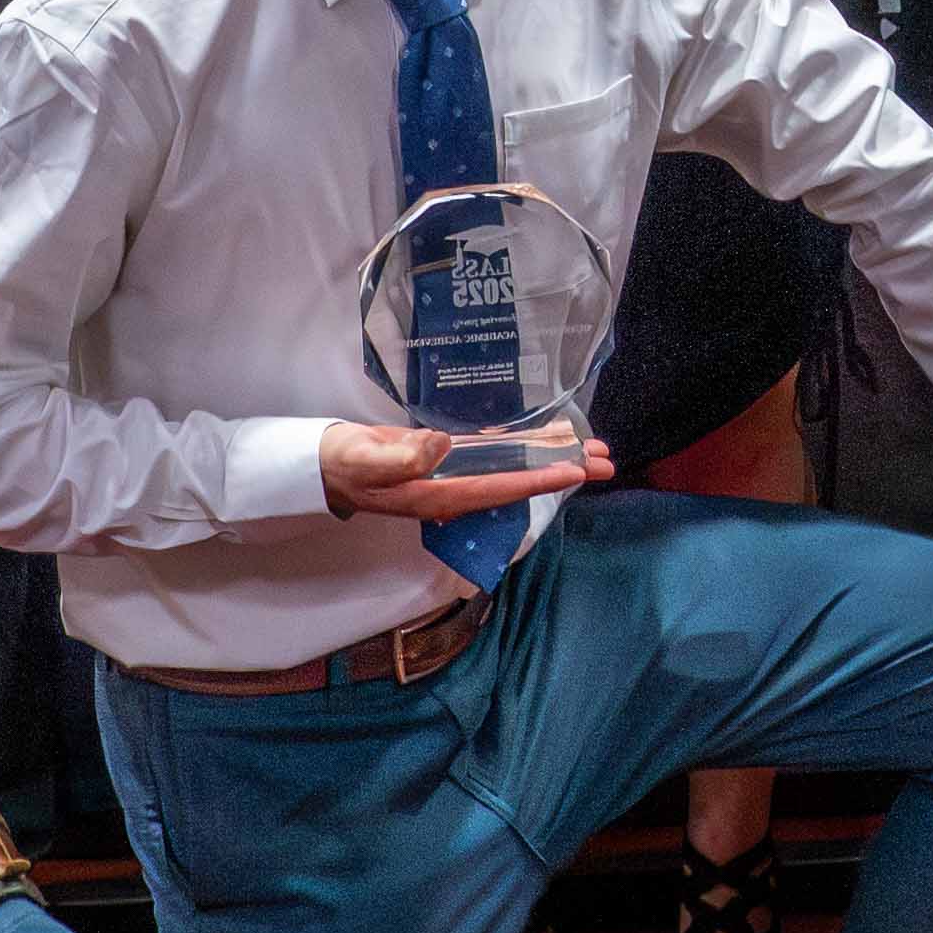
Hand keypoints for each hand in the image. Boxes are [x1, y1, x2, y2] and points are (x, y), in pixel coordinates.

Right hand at [320, 421, 615, 523]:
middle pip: (519, 481)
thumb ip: (404, 456)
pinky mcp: (449, 459)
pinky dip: (523, 445)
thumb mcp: (369, 459)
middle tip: (607, 462)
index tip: (575, 471)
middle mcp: (455, 489)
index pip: (500, 487)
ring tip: (592, 449)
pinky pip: (495, 454)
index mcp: (440, 494)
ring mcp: (454, 475)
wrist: (325, 463)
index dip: (539, 478)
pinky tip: (548, 438)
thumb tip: (444, 446)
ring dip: (551, 457)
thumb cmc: (345, 462)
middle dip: (562, 470)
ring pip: (513, 466)